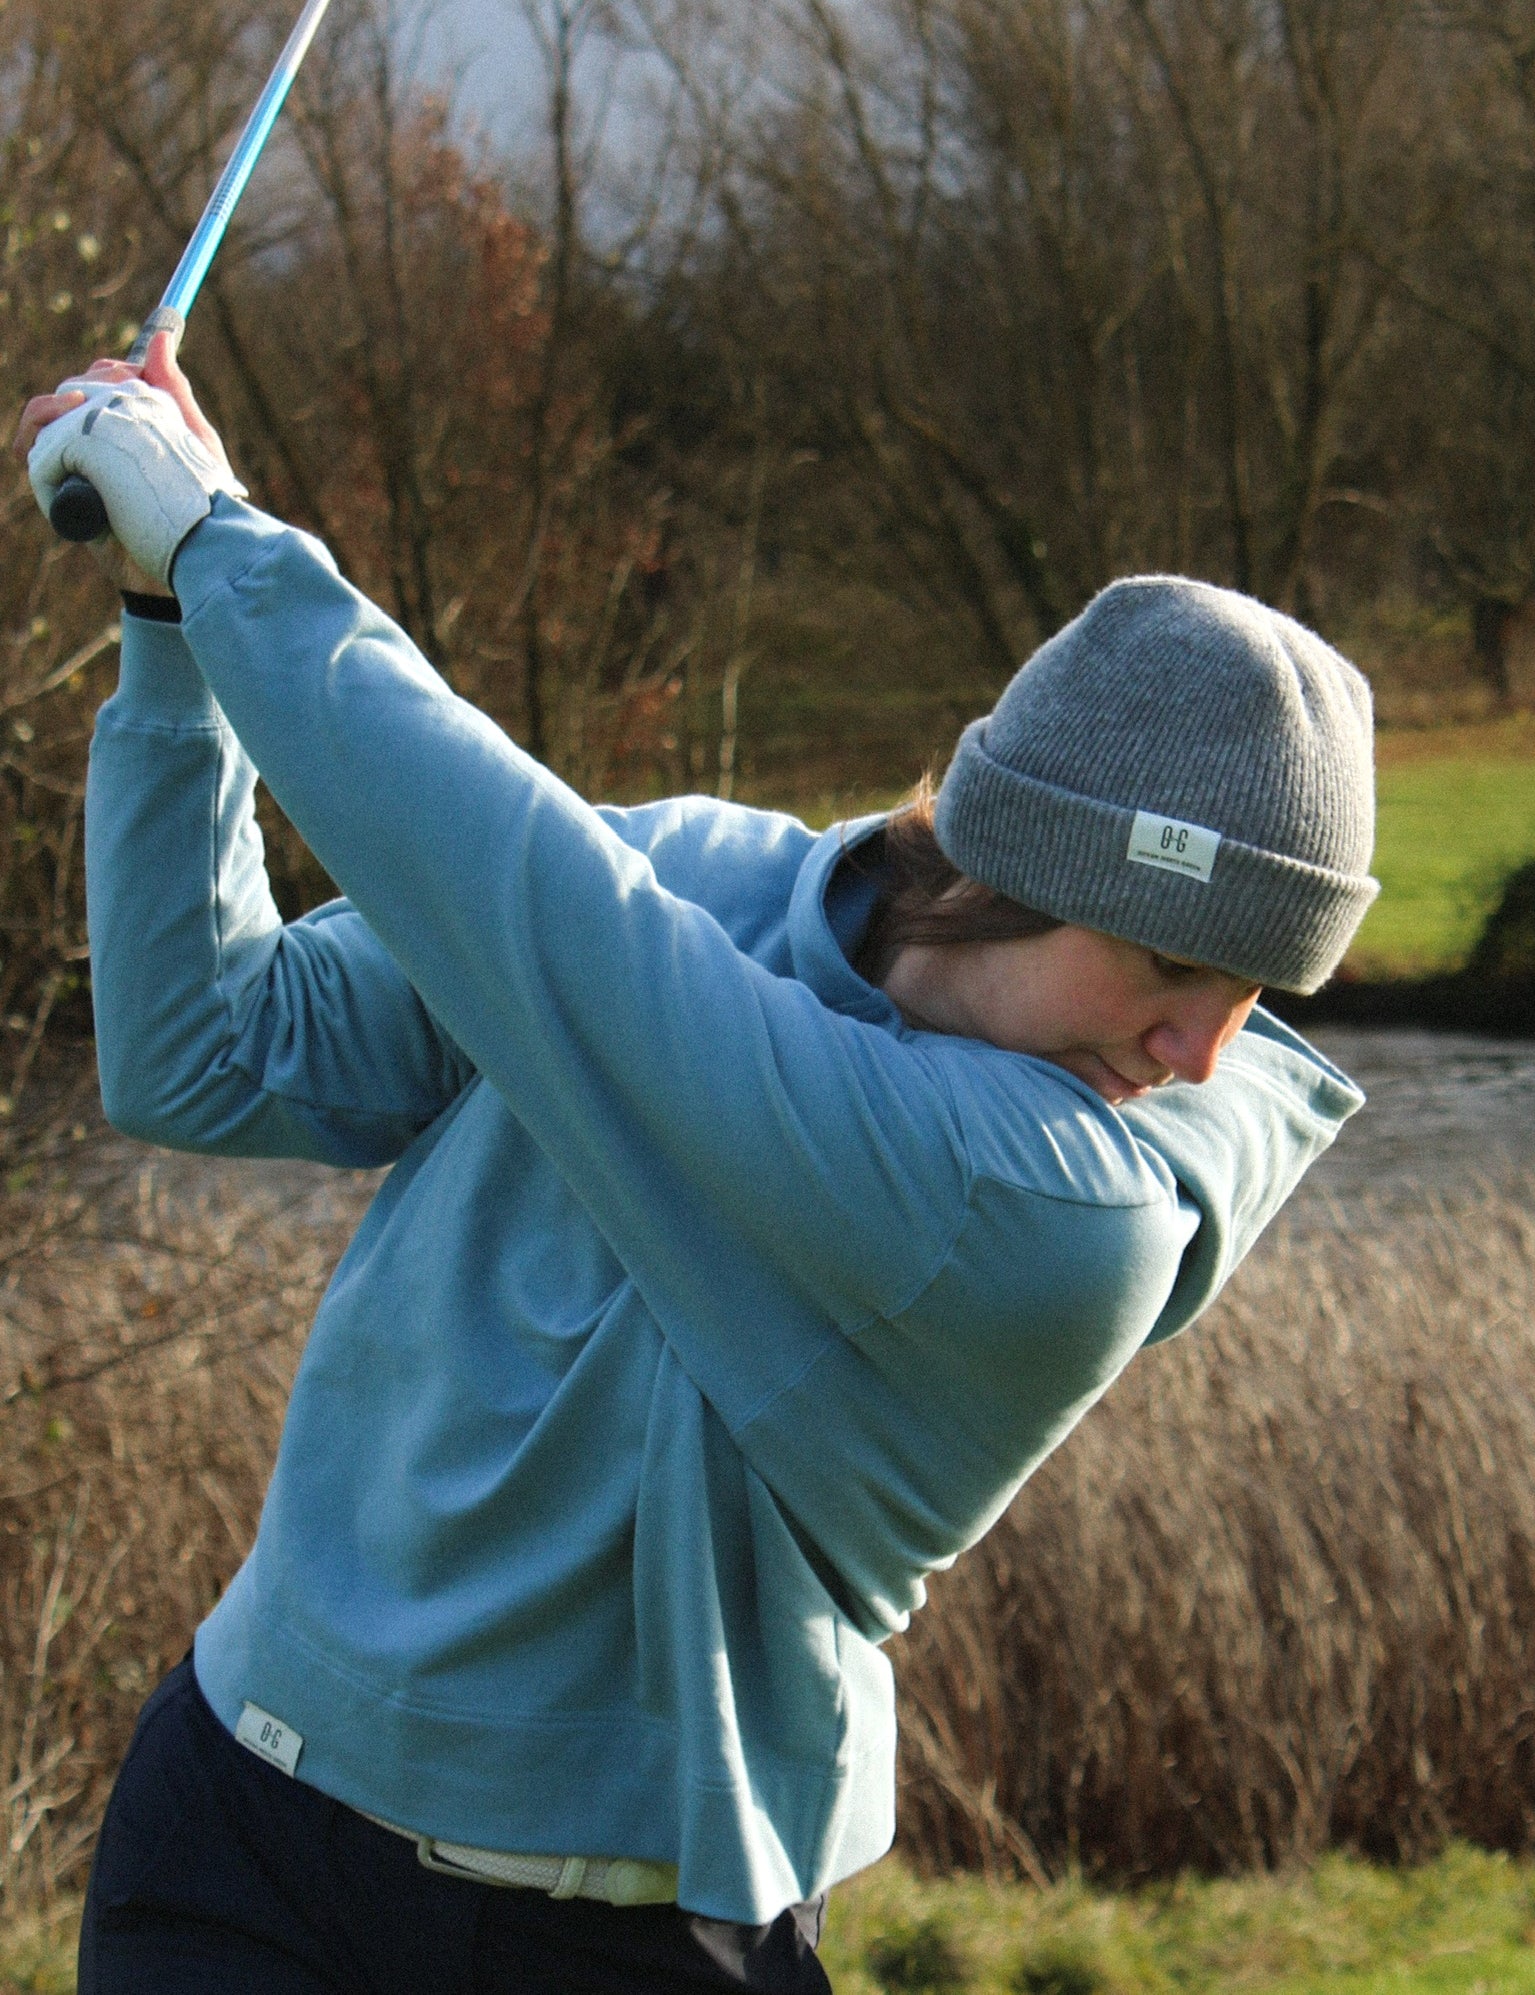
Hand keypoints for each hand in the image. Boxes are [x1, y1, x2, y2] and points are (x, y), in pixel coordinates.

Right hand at [12, 332, 240, 595]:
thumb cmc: (200, 498)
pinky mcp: (62, 494)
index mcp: (123, 428)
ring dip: (55, 402)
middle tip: (118, 386)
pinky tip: (63, 427)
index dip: (108, 371)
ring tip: (81, 402)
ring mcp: (76, 467)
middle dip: (88, 382)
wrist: (195, 551)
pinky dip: (39, 434)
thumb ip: (173, 388)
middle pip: (67, 394)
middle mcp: (95, 445)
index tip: (134, 374)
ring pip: (40, 418)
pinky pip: (32, 454)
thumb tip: (161, 338)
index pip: (97, 382)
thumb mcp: (191, 435)